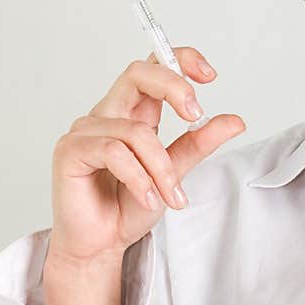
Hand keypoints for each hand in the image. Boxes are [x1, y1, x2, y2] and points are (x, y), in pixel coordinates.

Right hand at [47, 46, 245, 266]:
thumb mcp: (174, 173)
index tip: (209, 76)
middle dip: (173, 86)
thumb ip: (199, 144)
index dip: (180, 60)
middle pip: (138, 74)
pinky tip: (147, 199)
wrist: (102, 244)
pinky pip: (114, 152)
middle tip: (195, 115)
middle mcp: (108, 114)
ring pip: (136, 131)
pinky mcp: (71, 151)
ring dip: (162, 168)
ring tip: (170, 197)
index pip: (153, 69)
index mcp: (134, 114)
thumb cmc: (128, 207)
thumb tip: (234, 121)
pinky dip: (139, 178)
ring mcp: (86, 130)